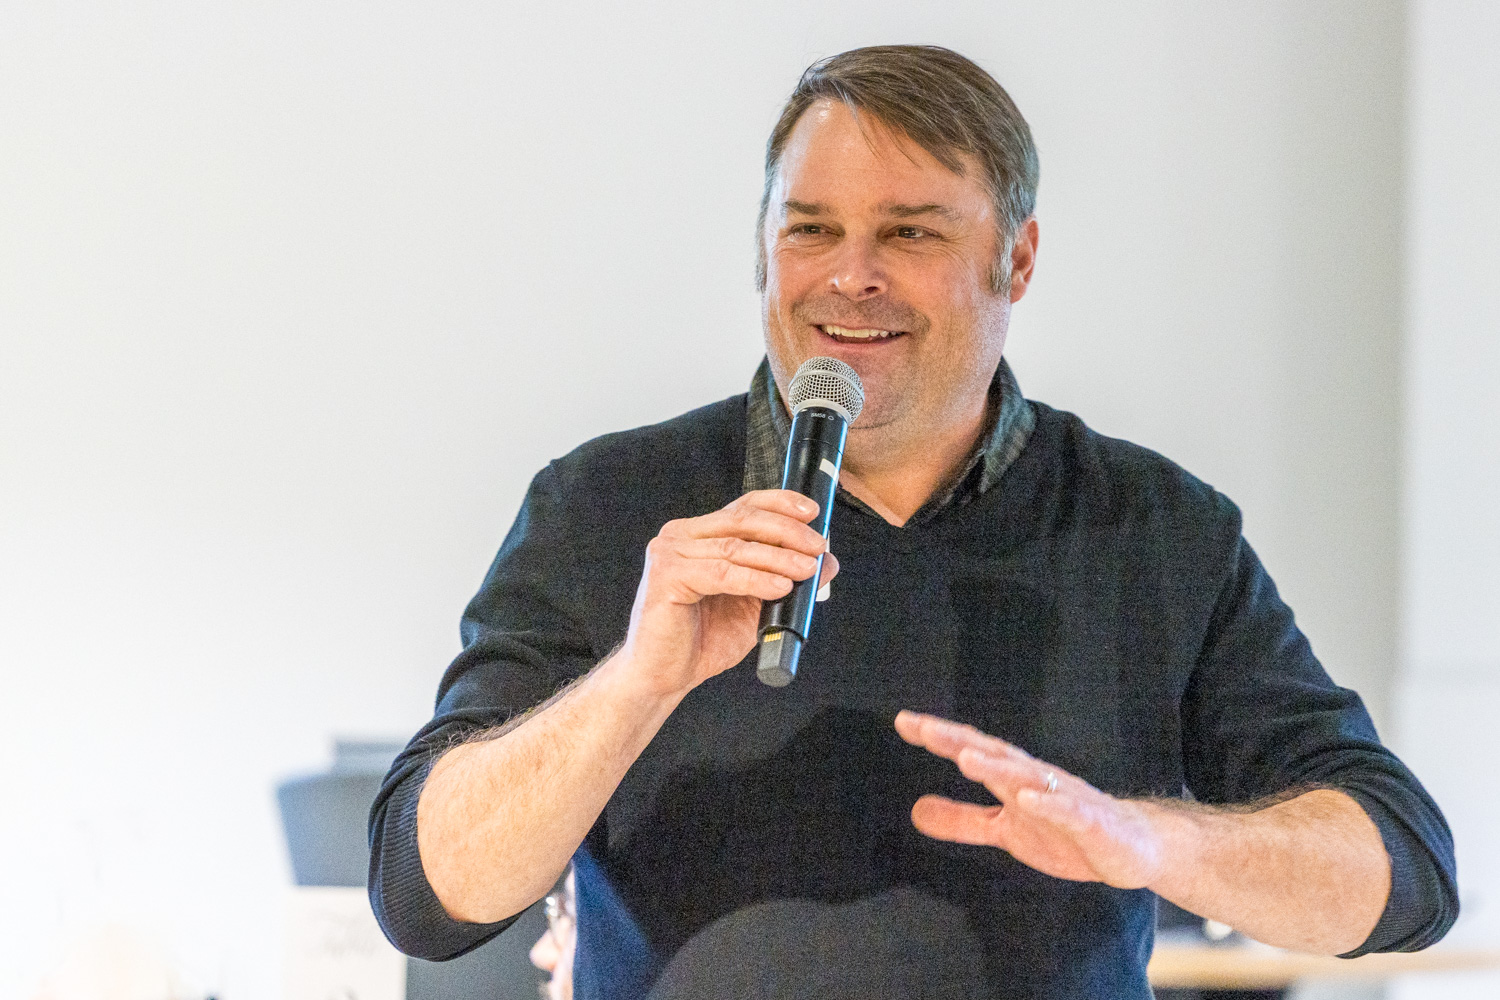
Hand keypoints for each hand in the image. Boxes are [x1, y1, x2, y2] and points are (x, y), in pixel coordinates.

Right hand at [621, 490, 838, 697]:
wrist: (663, 676)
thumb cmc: (701, 641)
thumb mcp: (755, 605)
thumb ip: (785, 578)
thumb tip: (827, 561)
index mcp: (698, 535)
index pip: (743, 507)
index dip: (779, 503)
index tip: (811, 511)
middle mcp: (680, 537)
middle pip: (742, 520)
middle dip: (786, 531)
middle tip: (816, 546)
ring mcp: (669, 554)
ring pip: (735, 548)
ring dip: (778, 557)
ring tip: (806, 569)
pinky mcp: (666, 577)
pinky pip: (722, 574)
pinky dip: (755, 580)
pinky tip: (780, 586)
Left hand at [894, 711, 1165, 888]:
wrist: (1132, 849)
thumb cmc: (1066, 833)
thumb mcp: (1005, 831)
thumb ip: (963, 821)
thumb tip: (915, 811)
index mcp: (1014, 779)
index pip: (972, 749)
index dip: (940, 736)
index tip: (904, 721)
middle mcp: (1036, 779)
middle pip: (994, 754)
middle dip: (959, 740)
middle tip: (924, 728)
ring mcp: (1065, 797)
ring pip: (1028, 777)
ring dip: (997, 767)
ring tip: (965, 757)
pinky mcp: (1091, 822)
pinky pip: (1068, 811)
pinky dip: (1048, 804)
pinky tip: (1026, 799)